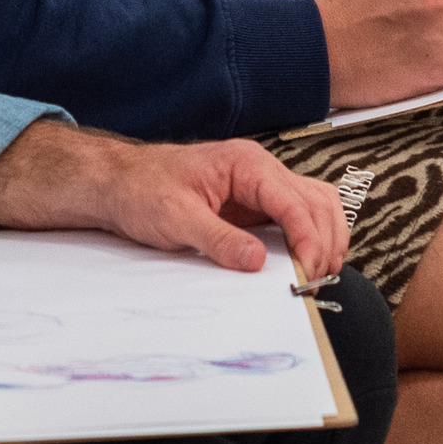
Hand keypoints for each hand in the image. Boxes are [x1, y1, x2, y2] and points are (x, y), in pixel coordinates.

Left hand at [0, 123, 353, 282]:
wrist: (117, 183)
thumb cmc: (141, 190)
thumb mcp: (176, 219)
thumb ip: (219, 239)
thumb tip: (256, 262)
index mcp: (246, 164)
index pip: (295, 201)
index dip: (309, 238)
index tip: (310, 270)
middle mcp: (260, 170)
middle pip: (317, 201)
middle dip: (326, 240)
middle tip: (318, 278)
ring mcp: (259, 186)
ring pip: (315, 205)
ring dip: (325, 237)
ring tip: (320, 272)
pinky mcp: (254, 204)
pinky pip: (295, 216)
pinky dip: (308, 237)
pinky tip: (305, 261)